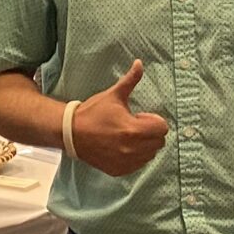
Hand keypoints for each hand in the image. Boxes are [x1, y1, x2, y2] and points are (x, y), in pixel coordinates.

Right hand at [67, 60, 168, 175]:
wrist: (71, 133)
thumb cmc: (93, 112)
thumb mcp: (113, 95)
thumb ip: (130, 80)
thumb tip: (140, 62)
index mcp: (133, 130)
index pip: (162, 128)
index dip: (153, 120)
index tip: (139, 116)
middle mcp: (132, 149)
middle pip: (159, 142)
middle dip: (151, 133)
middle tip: (134, 126)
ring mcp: (126, 162)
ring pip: (150, 155)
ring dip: (144, 146)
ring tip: (128, 137)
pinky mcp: (119, 170)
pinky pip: (138, 165)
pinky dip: (135, 157)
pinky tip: (122, 147)